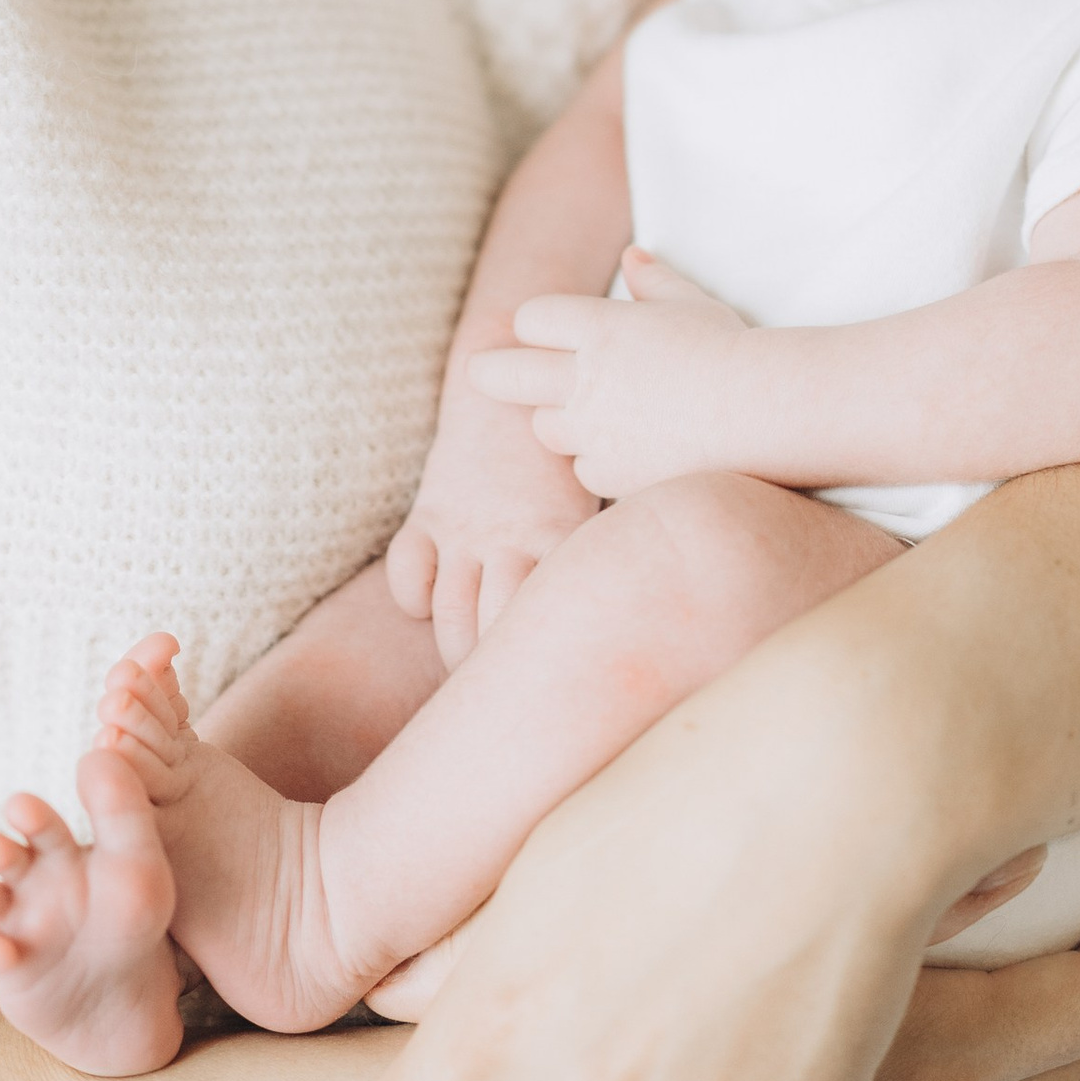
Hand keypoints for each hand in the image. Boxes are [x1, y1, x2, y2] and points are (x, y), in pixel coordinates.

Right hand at [386, 351, 600, 670]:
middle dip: (493, 674)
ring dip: (454, 648)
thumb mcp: (606, 495)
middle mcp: (511, 538)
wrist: (517, 383)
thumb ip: (626, 546)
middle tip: (506, 697)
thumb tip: (673, 601)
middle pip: (490, 630)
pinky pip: (407, 570)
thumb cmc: (574, 453)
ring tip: (468, 670)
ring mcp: (466, 527)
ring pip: (447, 612)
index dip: (551, 667)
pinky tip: (431, 604)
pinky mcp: (431, 511)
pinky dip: (413, 597)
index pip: (554, 618)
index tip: (561, 695)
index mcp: (563, 537)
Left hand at [474, 248, 752, 497]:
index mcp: (600, 325)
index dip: (537, 326)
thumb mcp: (694, 304)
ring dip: (558, 421)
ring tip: (592, 416)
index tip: (546, 334)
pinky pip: (583, 469)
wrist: (766, 413)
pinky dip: (598, 461)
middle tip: (483, 373)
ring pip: (544, 427)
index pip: (531, 318)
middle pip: (504, 373)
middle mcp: (585, 376)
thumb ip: (655, 282)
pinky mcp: (610, 473)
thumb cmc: (734, 352)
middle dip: (491, 372)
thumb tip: (633, 255)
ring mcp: (593, 429)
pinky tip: (631, 452)